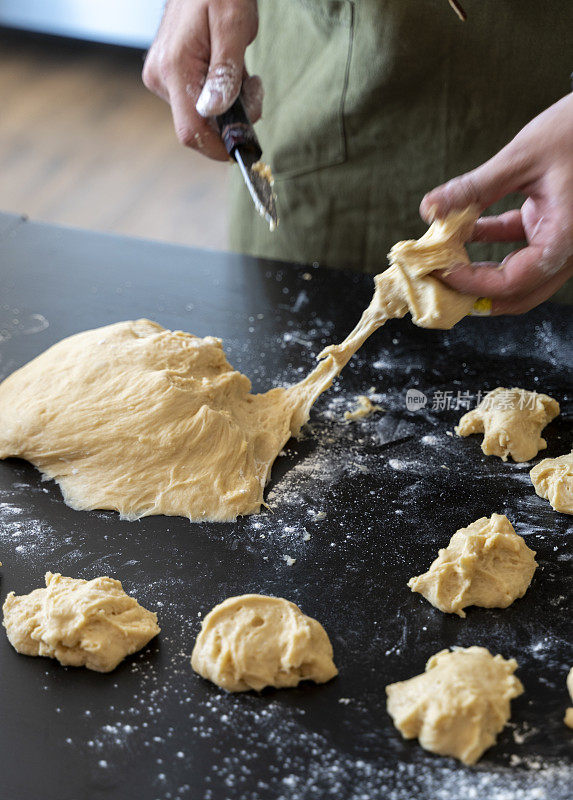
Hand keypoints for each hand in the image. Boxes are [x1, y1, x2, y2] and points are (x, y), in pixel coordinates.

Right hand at [143, 0, 261, 160]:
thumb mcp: (233, 26)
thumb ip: (226, 72)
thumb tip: (216, 111)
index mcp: (174, 68)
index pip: (191, 131)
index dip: (218, 148)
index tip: (245, 147)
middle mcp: (161, 78)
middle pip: (199, 125)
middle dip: (232, 118)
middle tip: (254, 86)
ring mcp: (161, 78)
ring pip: (202, 114)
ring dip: (230, 105)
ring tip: (243, 71)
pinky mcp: (167, 76)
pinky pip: (198, 100)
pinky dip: (221, 96)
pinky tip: (229, 72)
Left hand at [420, 93, 572, 313]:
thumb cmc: (572, 130)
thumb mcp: (520, 158)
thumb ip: (474, 188)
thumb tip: (429, 209)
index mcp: (565, 237)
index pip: (514, 282)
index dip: (474, 283)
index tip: (441, 269)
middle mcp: (567, 248)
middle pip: (518, 294)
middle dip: (477, 293)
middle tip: (439, 283)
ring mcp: (560, 239)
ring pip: (518, 276)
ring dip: (481, 274)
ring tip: (445, 262)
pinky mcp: (550, 224)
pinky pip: (517, 246)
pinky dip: (489, 243)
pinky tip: (458, 232)